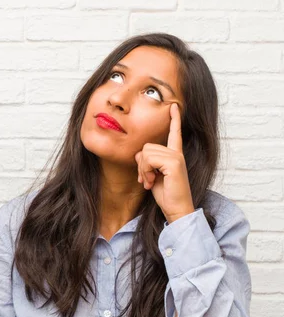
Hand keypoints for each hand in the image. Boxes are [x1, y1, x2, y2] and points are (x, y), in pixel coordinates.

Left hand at [135, 103, 193, 222]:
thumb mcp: (152, 175)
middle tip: (145, 179)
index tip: (174, 106)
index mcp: (174, 155)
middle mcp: (177, 153)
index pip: (174, 134)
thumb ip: (146, 161)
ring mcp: (176, 157)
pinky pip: (148, 159)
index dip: (174, 120)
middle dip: (140, 164)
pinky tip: (150, 182)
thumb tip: (139, 153)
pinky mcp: (174, 163)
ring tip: (149, 181)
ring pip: (146, 153)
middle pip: (146, 147)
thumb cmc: (166, 194)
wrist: (176, 209)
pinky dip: (145, 171)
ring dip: (142, 169)